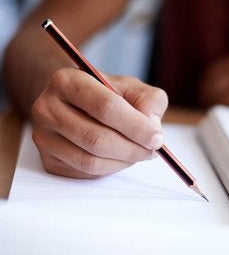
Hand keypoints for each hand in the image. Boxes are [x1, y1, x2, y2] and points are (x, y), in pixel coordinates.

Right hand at [31, 68, 167, 177]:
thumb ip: (149, 100)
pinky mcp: (48, 159)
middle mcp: (47, 108)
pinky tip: (120, 157)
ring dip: (123, 162)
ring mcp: (44, 136)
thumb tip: (152, 127)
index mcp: (67, 81)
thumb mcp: (131, 87)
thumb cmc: (105, 94)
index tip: (157, 139)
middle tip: (152, 150)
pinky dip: (110, 168)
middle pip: (96, 138)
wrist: (75, 103)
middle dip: (132, 149)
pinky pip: (85, 172)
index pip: (105, 107)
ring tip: (139, 153)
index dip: (136, 126)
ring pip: (90, 161)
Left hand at [198, 49, 228, 116]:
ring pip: (217, 100)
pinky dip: (225, 116)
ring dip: (214, 109)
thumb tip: (209, 89)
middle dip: (206, 99)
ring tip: (219, 115)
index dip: (204, 87)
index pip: (210, 73)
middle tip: (208, 109)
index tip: (204, 97)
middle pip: (209, 86)